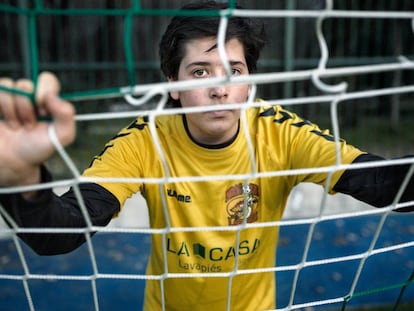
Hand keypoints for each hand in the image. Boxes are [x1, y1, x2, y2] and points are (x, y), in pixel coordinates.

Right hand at [0, 72, 74, 188]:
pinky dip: (3, 108)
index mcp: (47, 100)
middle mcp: (28, 96)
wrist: (14, 163)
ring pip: (8, 86)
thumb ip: (67, 114)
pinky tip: (6, 122)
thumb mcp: (63, 136)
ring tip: (17, 127)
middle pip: (26, 84)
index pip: (47, 79)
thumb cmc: (39, 149)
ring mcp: (9, 97)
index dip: (45, 91)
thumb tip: (51, 94)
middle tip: (30, 125)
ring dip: (13, 110)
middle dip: (27, 107)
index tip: (44, 111)